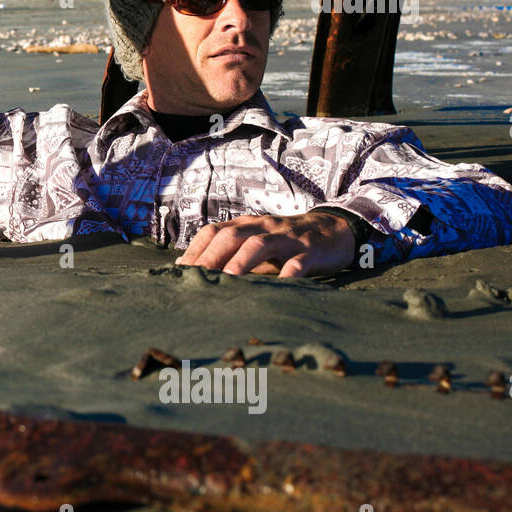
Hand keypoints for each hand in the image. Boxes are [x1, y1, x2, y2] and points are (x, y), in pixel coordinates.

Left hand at [174, 211, 355, 277]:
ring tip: (228, 279)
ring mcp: (286, 238)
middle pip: (231, 236)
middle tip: (195, 278)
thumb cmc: (283, 244)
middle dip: (211, 256)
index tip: (179, 271)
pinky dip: (288, 272)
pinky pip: (298, 262)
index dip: (195, 249)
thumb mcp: (253, 245)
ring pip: (259, 244)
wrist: (331, 230)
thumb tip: (185, 268)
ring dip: (241, 261)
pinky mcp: (310, 250)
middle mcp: (262, 228)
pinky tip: (281, 285)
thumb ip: (224, 254)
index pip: (214, 232)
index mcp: (246, 226)